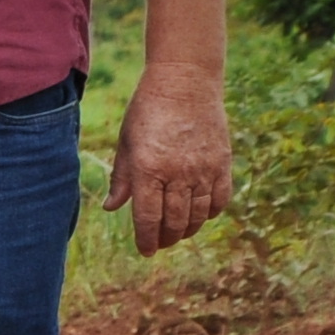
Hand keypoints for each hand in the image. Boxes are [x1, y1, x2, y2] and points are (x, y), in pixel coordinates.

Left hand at [107, 64, 234, 256]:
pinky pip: (220, 199)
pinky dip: (210, 212)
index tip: (145, 251)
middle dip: (166, 238)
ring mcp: (203, 169)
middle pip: (174, 221)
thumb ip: (121, 178)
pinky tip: (200, 215)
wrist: (185, 83)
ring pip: (198, 214)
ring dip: (187, 229)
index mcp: (148, 169)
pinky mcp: (223, 163)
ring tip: (178, 233)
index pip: (147, 217)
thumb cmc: (147, 111)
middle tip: (160, 243)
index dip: (146, 239)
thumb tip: (111, 208)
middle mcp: (177, 173)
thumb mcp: (126, 143)